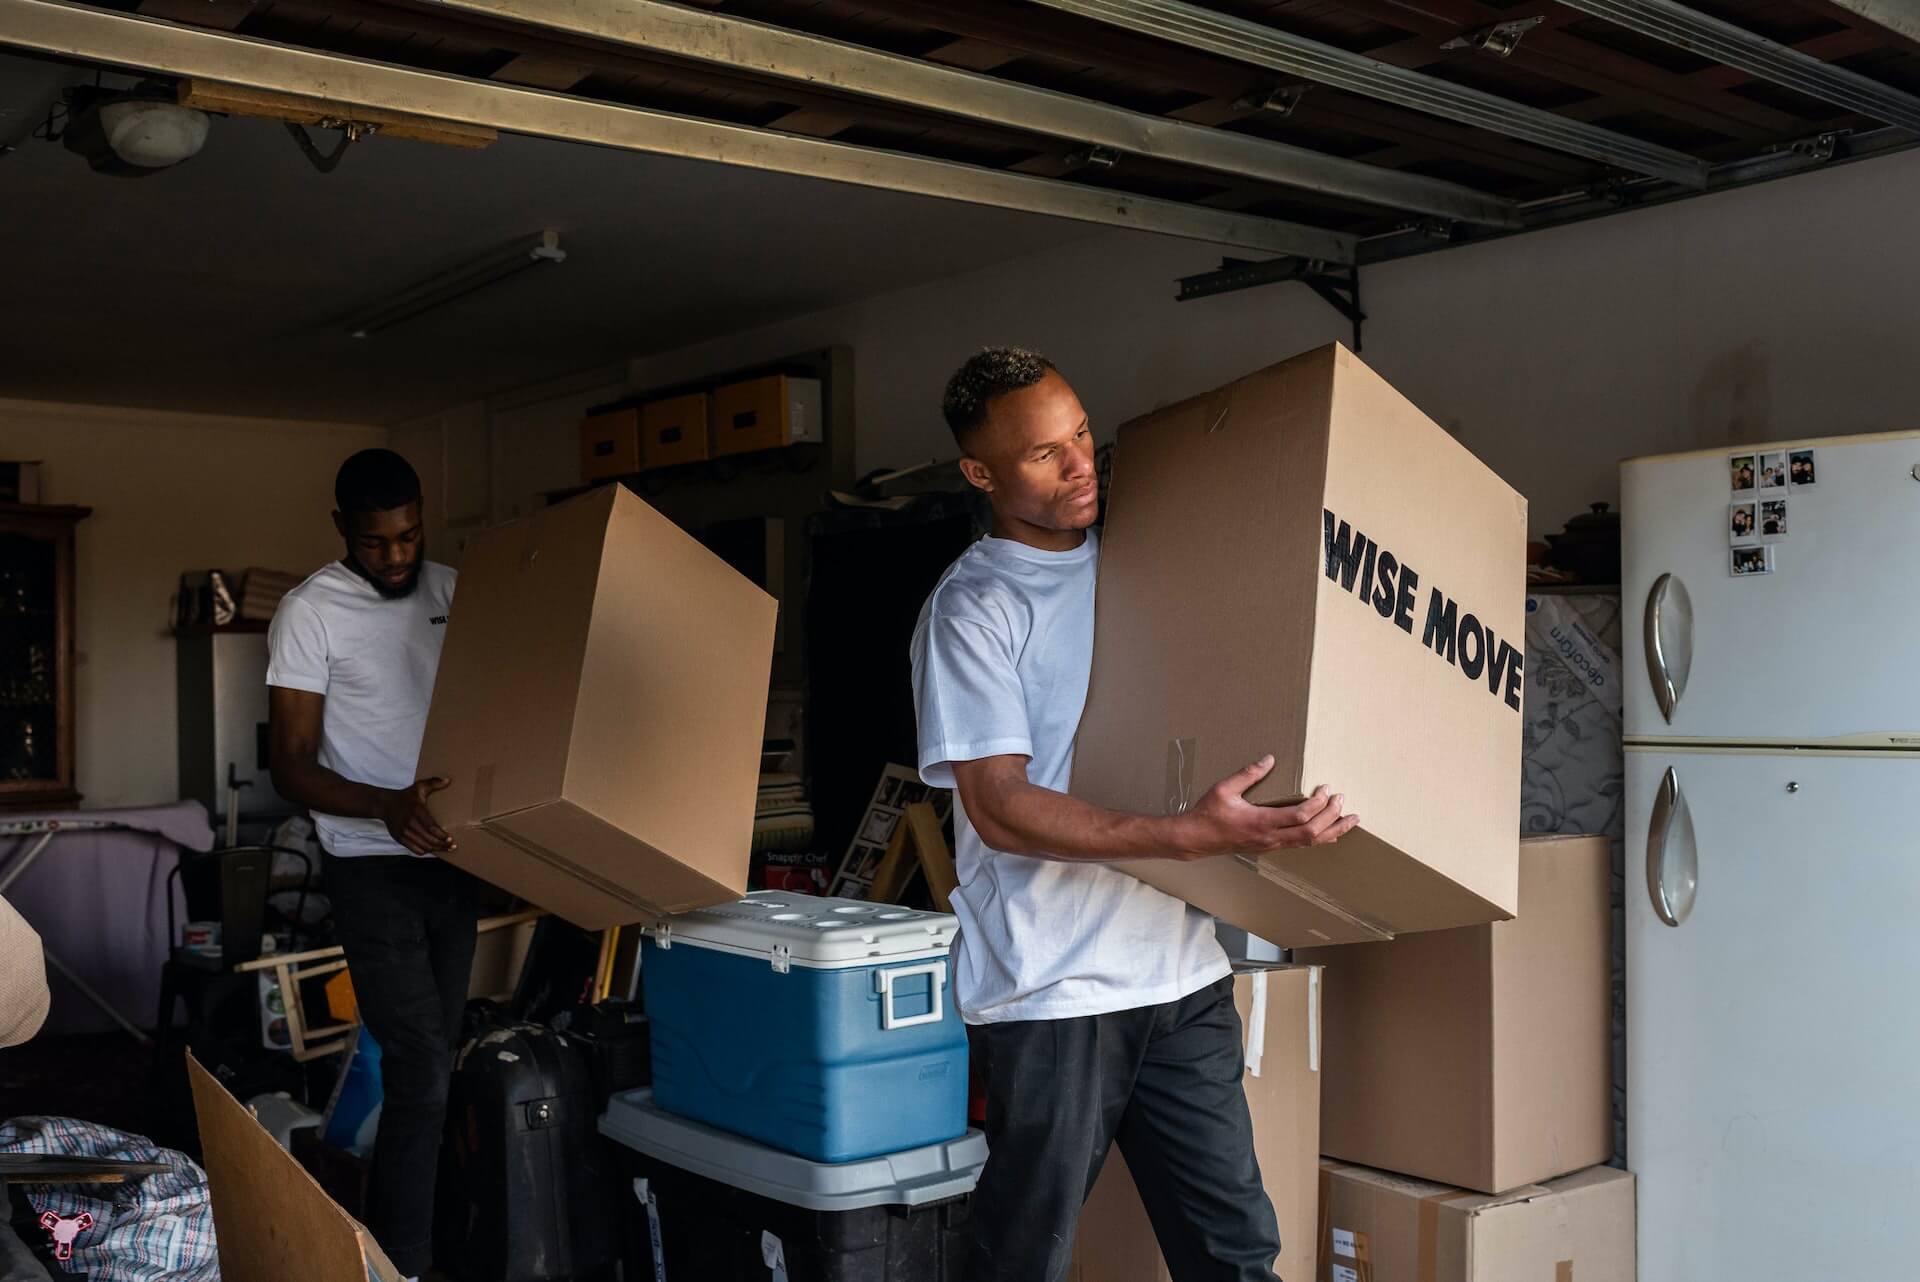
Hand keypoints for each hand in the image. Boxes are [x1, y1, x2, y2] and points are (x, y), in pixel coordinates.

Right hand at [382, 777, 455, 854]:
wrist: (385, 804)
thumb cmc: (406, 796)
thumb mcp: (419, 786)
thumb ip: (433, 782)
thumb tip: (448, 780)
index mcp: (416, 810)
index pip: (431, 827)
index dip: (441, 835)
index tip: (451, 839)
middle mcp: (409, 823)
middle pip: (428, 839)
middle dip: (442, 845)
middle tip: (452, 846)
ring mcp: (403, 832)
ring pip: (422, 846)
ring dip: (435, 849)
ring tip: (446, 849)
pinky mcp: (399, 838)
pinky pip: (414, 849)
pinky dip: (425, 851)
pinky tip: (433, 849)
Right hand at [1171, 757, 1357, 859]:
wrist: (1196, 839)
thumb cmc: (1208, 813)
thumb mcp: (1224, 788)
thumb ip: (1248, 773)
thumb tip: (1270, 758)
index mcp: (1261, 822)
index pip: (1300, 816)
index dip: (1318, 804)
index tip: (1326, 789)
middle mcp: (1270, 837)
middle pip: (1311, 832)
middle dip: (1331, 816)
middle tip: (1342, 799)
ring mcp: (1272, 845)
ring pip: (1310, 843)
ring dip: (1332, 830)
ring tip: (1350, 820)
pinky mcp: (1270, 847)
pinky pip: (1301, 846)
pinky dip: (1320, 838)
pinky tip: (1331, 833)